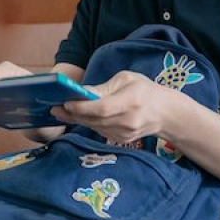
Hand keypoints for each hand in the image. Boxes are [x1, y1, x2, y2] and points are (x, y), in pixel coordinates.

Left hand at [51, 71, 176, 143]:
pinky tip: (78, 116)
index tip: (66, 102)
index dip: (82, 107)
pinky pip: (99, 131)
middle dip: (73, 114)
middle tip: (54, 108)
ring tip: (61, 111)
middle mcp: (128, 121)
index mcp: (131, 101)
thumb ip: (103, 87)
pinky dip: (88, 123)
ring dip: (77, 119)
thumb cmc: (144, 90)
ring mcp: (125, 134)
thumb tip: (81, 92)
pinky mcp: (121, 140)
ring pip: (94, 127)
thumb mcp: (126, 79)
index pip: (103, 108)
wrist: (164, 113)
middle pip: (95, 120)